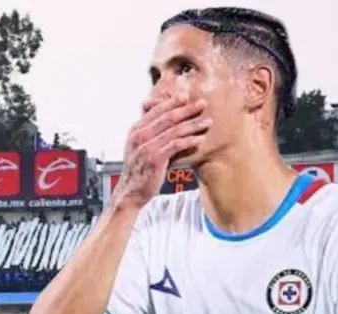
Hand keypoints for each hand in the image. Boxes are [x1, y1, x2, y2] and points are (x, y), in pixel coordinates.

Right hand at [115, 94, 209, 209]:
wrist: (130, 192)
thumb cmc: (138, 171)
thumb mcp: (138, 148)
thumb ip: (149, 134)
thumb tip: (164, 125)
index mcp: (136, 129)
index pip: (157, 110)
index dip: (173, 102)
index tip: (187, 97)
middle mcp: (140, 135)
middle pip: (168, 117)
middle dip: (187, 109)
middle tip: (203, 103)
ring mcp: (147, 146)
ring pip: (175, 130)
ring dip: (193, 125)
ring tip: (208, 122)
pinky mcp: (156, 159)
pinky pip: (176, 145)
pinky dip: (190, 141)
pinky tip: (200, 140)